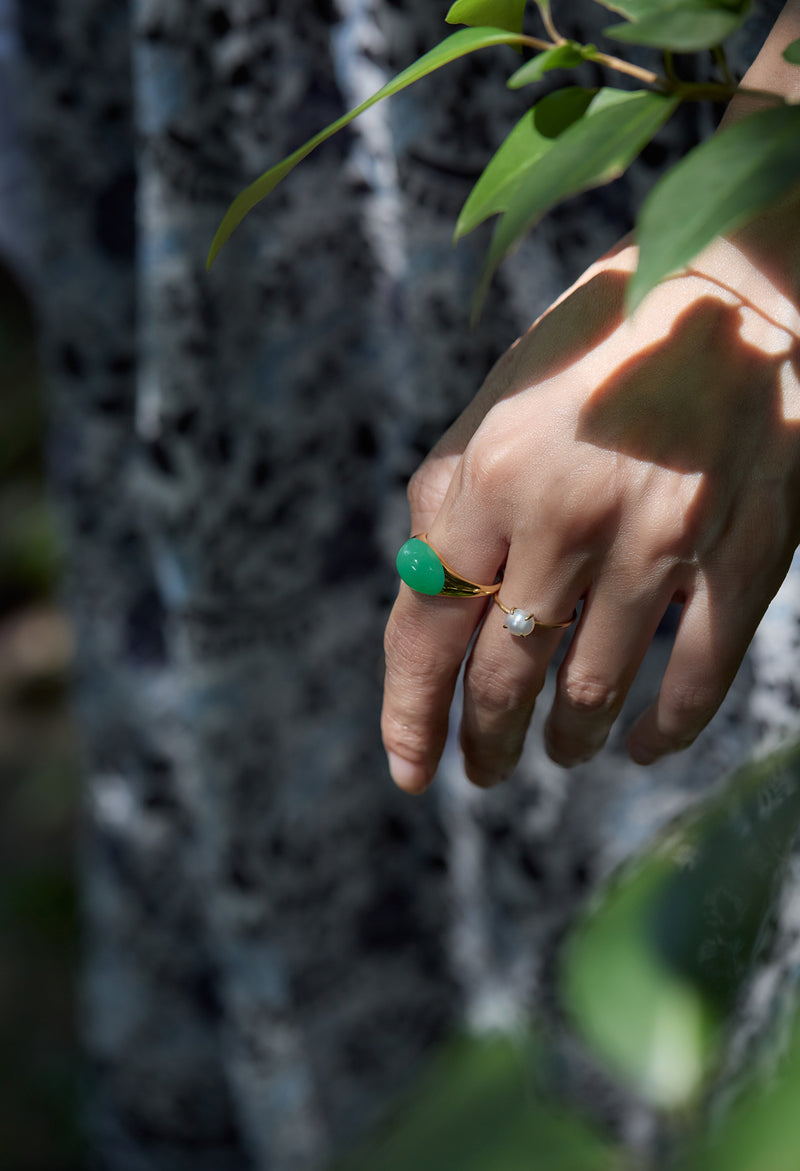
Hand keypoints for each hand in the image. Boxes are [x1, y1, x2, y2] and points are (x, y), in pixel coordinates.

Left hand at [382, 238, 799, 791]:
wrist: (734, 288)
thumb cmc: (596, 343)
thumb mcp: (495, 404)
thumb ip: (452, 501)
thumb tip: (430, 598)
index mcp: (489, 475)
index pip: (427, 627)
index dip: (411, 711)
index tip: (410, 766)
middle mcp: (566, 517)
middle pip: (504, 674)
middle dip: (484, 740)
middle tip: (481, 773)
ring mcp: (660, 541)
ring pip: (595, 689)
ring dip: (567, 740)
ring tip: (558, 756)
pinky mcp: (740, 554)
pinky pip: (696, 674)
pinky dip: (666, 727)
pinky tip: (643, 748)